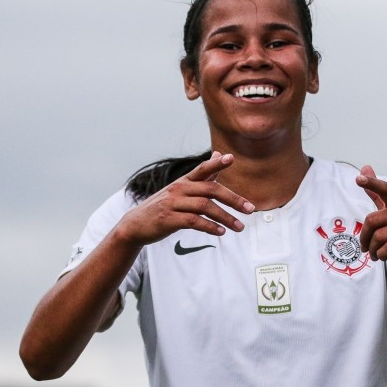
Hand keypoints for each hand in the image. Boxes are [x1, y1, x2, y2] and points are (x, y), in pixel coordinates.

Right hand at [116, 152, 255, 246]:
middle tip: (250, 209)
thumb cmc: (164, 206)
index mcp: (184, 181)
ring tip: (239, 227)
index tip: (231, 158)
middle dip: (233, 199)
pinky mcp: (169, 219)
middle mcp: (179, 189)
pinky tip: (221, 232)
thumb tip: (219, 154)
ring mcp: (173, 203)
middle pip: (210, 189)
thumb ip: (203, 175)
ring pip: (204, 207)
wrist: (136, 224)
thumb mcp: (181, 189)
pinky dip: (209, 226)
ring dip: (225, 217)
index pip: (202, 169)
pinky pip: (193, 221)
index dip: (216, 163)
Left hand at [355, 165, 386, 276]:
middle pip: (373, 220)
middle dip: (364, 237)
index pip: (385, 189)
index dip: (372, 183)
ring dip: (372, 249)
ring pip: (379, 237)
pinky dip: (381, 254)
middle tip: (365, 247)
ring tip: (375, 254)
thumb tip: (365, 168)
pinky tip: (382, 256)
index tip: (359, 178)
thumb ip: (377, 193)